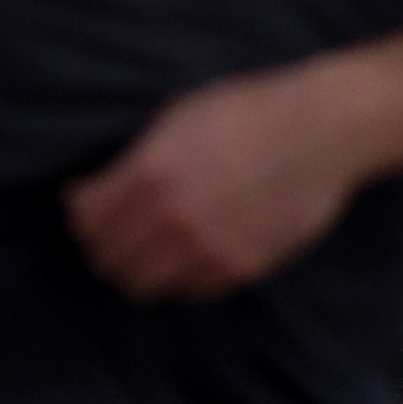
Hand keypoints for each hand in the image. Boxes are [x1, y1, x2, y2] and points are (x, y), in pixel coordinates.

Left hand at [65, 64, 363, 304]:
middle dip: (101, 246)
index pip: (84, 221)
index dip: (78, 214)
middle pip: (107, 260)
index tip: (85, 204)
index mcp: (149, 175)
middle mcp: (173, 218)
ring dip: (137, 269)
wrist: (324, 130)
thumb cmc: (248, 113)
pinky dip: (179, 279)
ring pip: (143, 286)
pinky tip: (186, 254)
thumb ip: (132, 161)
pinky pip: (189, 291)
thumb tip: (93, 190)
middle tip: (112, 232)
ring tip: (147, 249)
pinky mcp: (241, 268)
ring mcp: (208, 248)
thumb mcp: (174, 120)